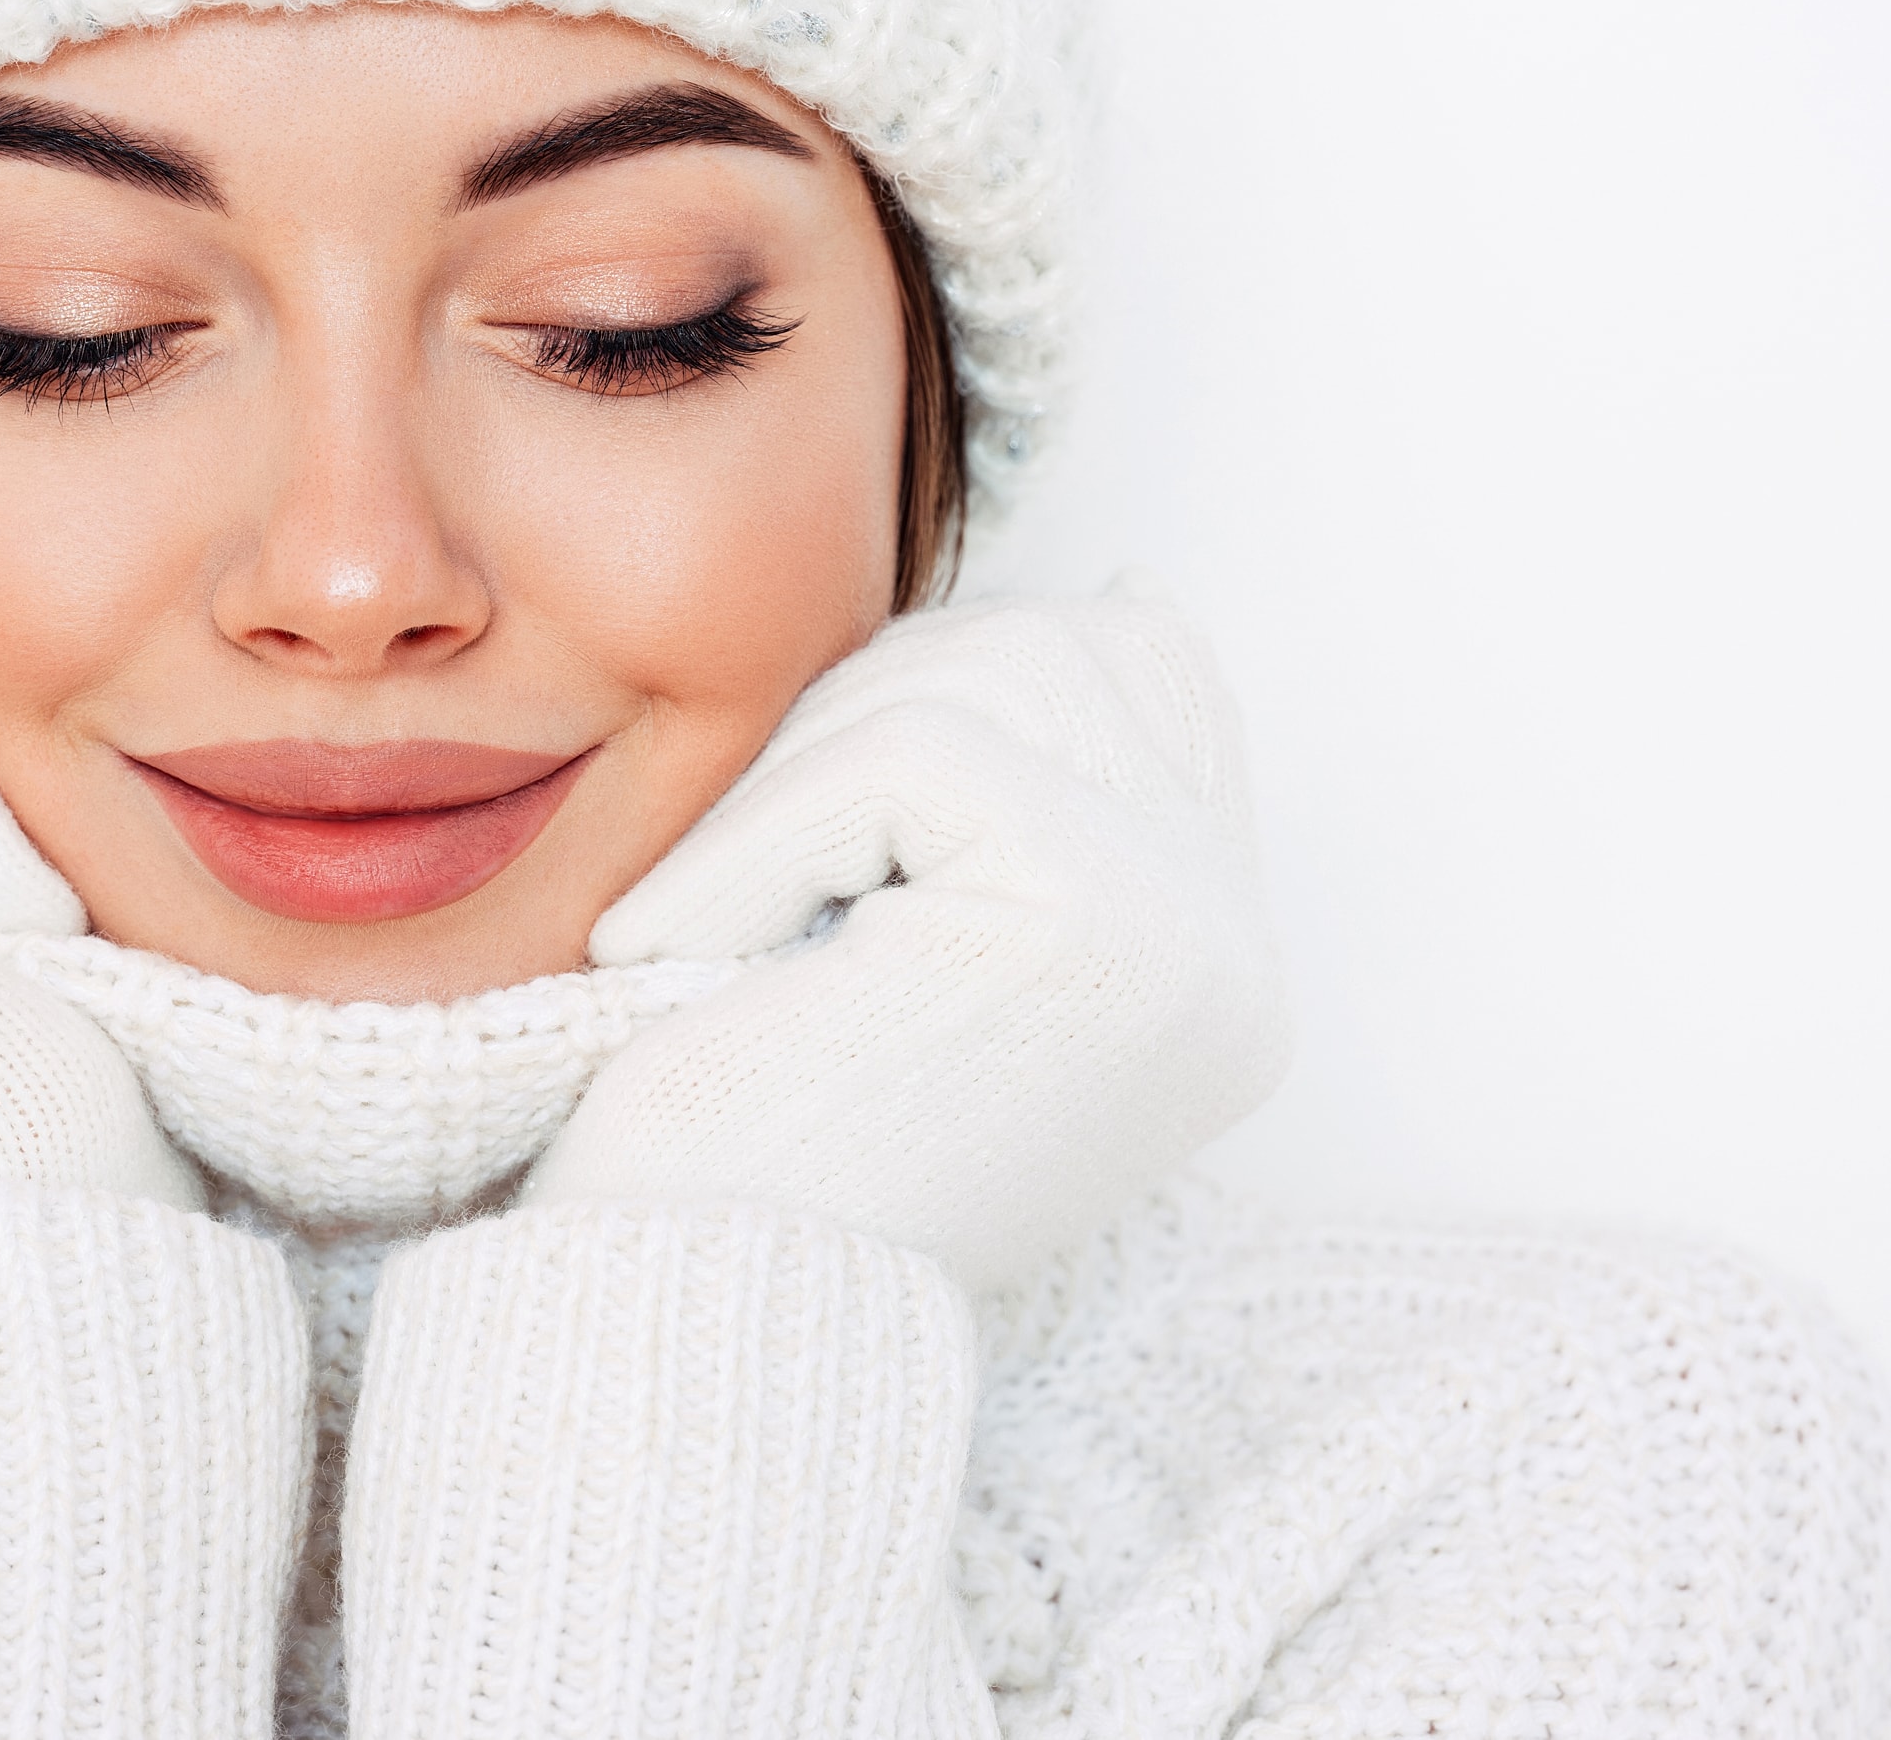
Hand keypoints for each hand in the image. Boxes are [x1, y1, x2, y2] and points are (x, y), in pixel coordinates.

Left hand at [521, 589, 1291, 1290]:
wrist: (667, 1319)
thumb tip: (1124, 583)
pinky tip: (683, 950)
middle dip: (871, 707)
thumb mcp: (920, 941)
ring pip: (990, 672)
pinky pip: (911, 747)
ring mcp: (1191, 939)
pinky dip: (763, 829)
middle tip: (746, 881)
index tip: (834, 798)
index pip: (1152, 673)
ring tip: (723, 926)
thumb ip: (1030, 787)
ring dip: (806, 770)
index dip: (964, 680)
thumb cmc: (743, 1142)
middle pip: (1071, 645)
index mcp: (1207, 965)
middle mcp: (1235, 958)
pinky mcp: (1099, 921)